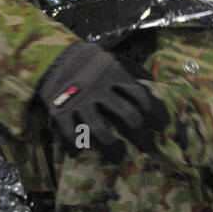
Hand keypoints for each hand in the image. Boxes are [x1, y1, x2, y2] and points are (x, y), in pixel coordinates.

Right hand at [37, 40, 168, 161]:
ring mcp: (79, 100)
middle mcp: (99, 88)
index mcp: (114, 74)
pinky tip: (81, 152)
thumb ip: (127, 74)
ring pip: (99, 129)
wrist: (51, 54)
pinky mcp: (59, 109)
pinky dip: (76, 145)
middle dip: (141, 135)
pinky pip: (70, 133)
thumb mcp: (110, 60)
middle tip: (147, 147)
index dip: (155, 113)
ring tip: (118, 157)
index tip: (161, 127)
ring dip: (112, 147)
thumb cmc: (86, 60)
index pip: (141, 96)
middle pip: (127, 115)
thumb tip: (150, 85)